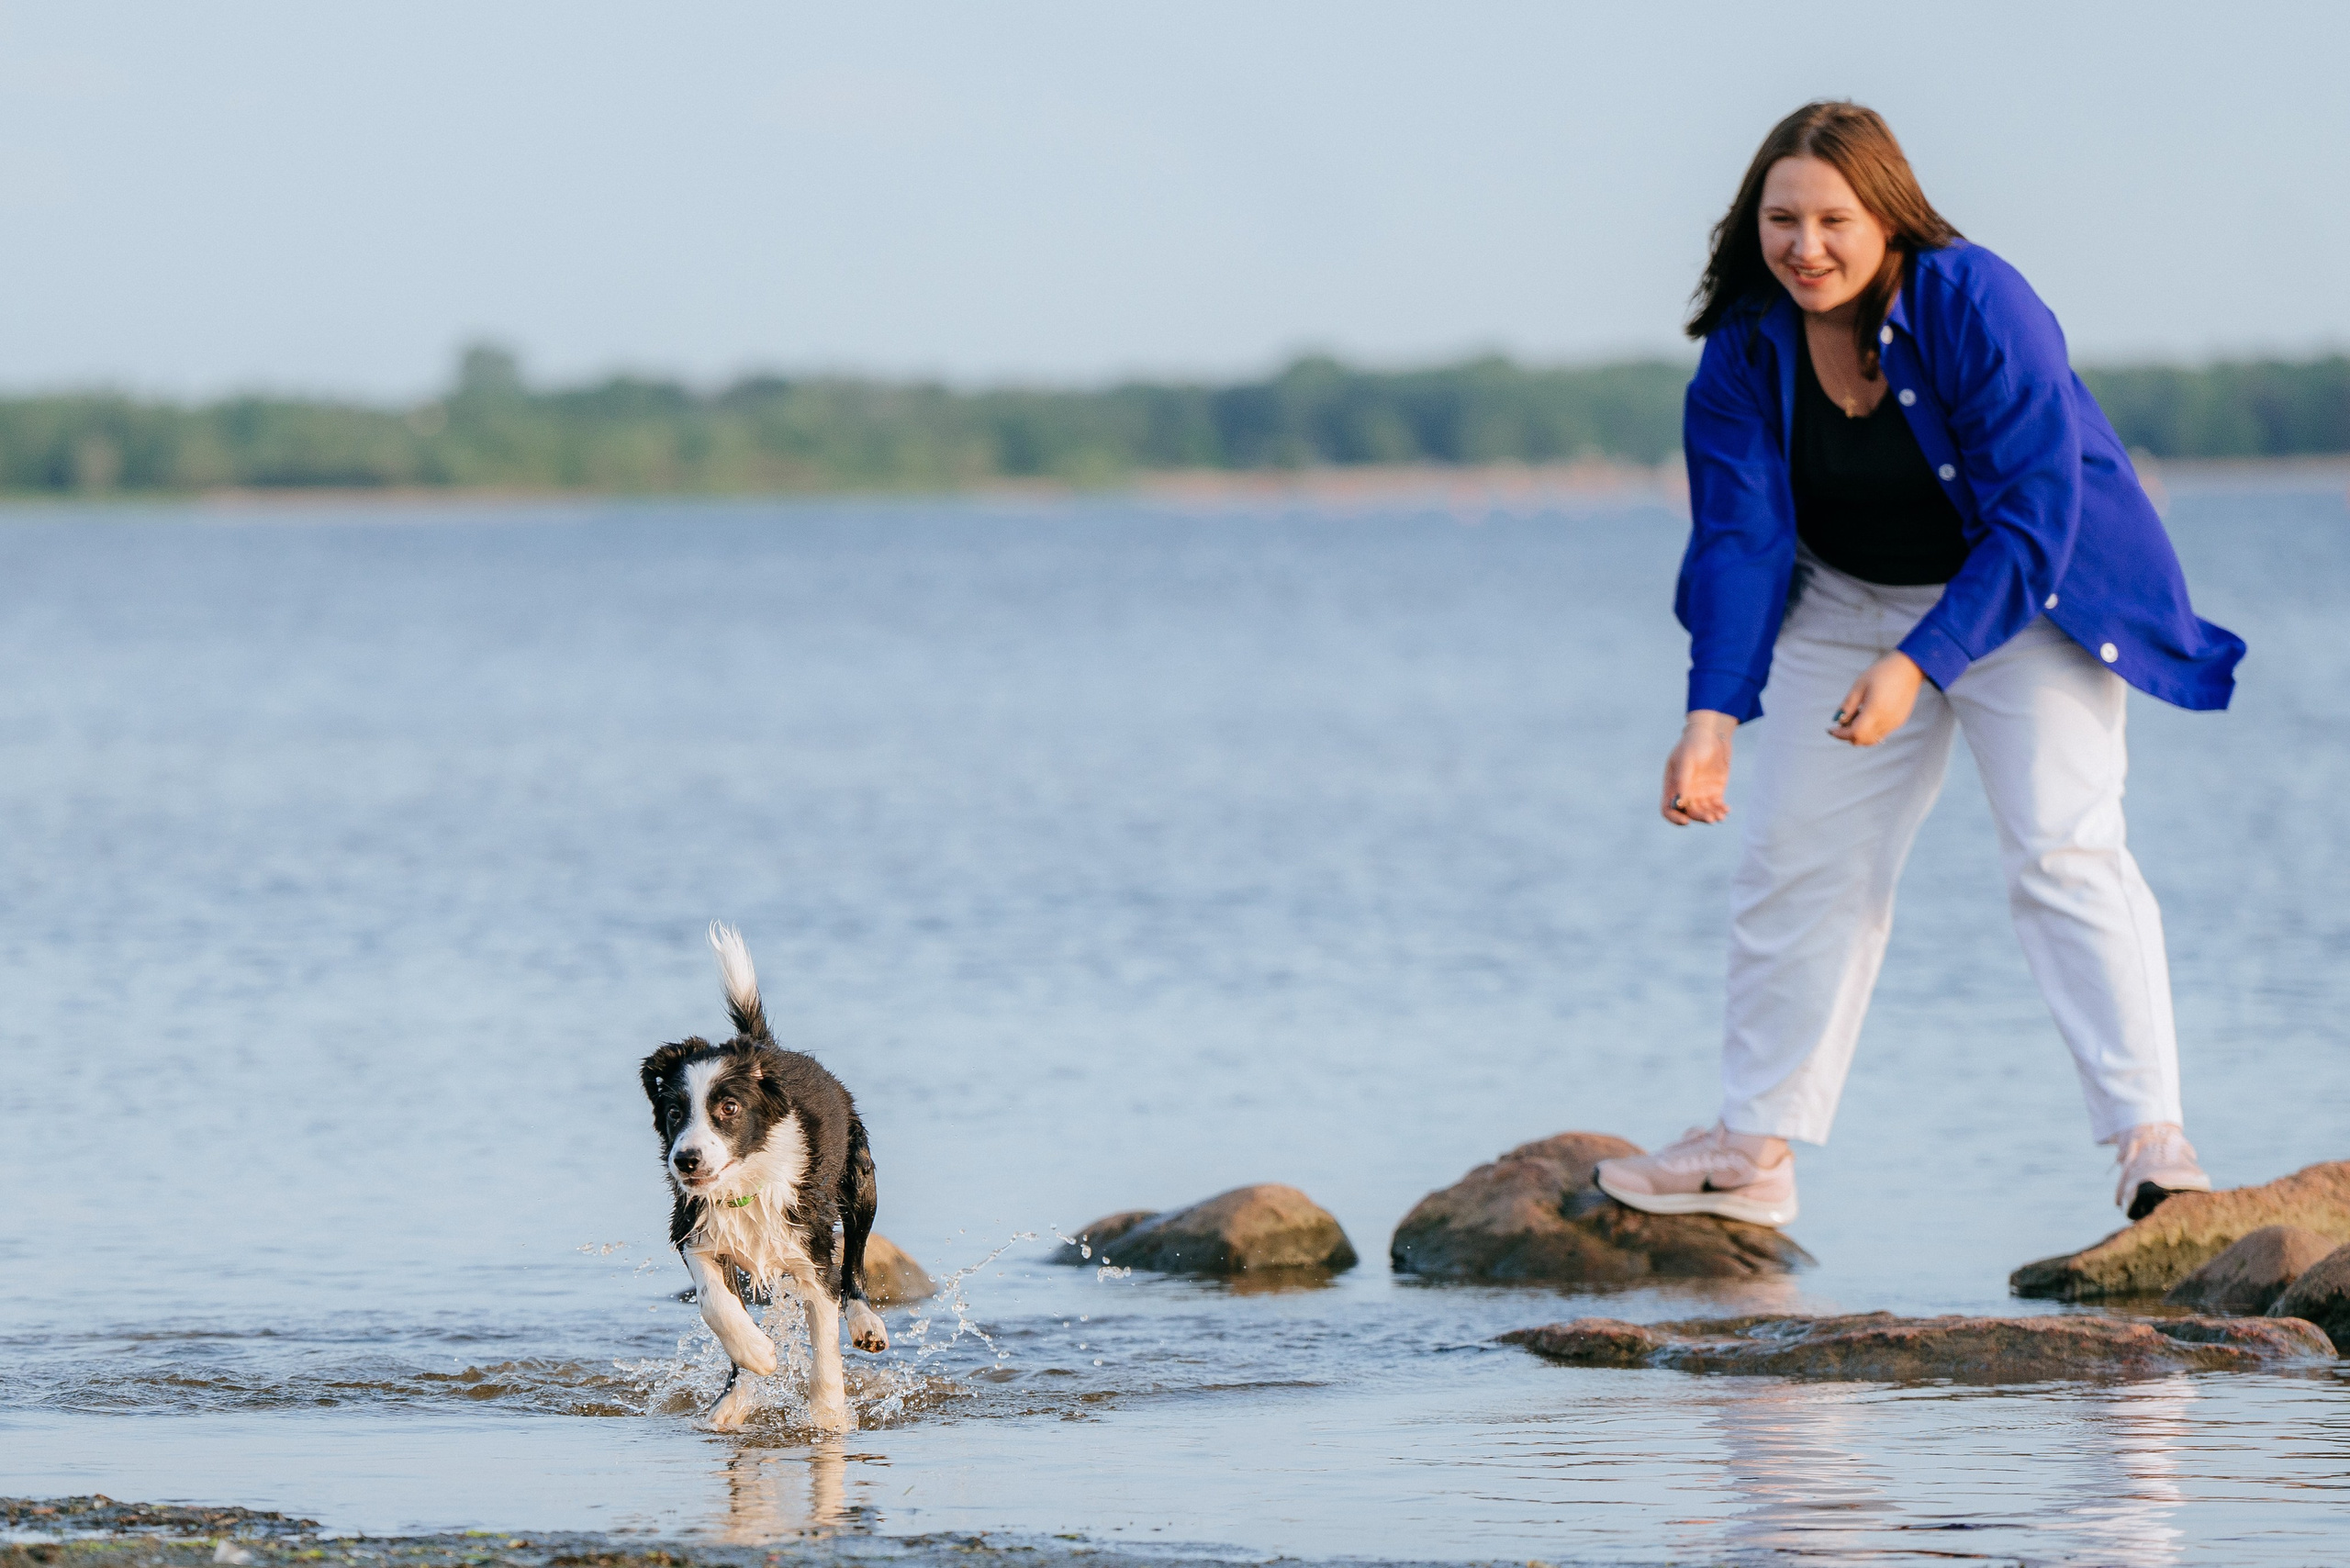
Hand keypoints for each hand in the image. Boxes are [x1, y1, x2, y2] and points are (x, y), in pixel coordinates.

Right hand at [1662, 710, 1735, 824]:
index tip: (1686, 821)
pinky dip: (1721, 810)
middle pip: (1688, 814)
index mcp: (1672, 786)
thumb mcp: (1686, 759)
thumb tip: (1680, 803)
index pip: (1668, 809)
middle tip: (1711, 818)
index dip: (1674, 818)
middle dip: (1699, 817)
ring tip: (1721, 815)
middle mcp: (1685, 793)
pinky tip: (1726, 809)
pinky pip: (1716, 806)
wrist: (1711, 735)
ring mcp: (1700, 793)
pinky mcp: (1714, 792)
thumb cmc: (1693, 744)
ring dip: (1712, 816)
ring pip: (1704, 812)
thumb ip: (1681, 780)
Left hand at [1829, 652, 1923, 745]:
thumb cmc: (1882, 673)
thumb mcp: (1859, 686)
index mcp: (1875, 711)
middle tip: (1842, 722)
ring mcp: (1894, 723)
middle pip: (1862, 740)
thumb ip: (1848, 705)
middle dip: (1848, 735)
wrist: (1909, 668)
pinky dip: (1870, 731)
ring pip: (1872, 739)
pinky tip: (1867, 715)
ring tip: (1856, 715)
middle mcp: (1886, 721)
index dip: (1840, 734)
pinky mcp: (1899, 722)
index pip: (1855, 733)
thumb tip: (1838, 720)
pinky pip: (1881, 733)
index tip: (1831, 729)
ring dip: (1860, 733)